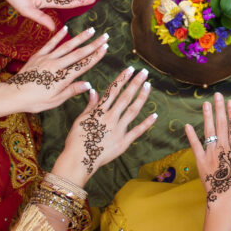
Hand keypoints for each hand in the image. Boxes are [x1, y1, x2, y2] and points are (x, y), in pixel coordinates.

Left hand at [6, 26, 107, 112]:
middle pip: (78, 53)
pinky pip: (50, 43)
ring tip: (91, 30)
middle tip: (105, 36)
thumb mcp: (55, 101)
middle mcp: (56, 65)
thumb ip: (72, 91)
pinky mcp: (38, 56)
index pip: (83, 65)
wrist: (12, 95)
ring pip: (67, 46)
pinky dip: (59, 35)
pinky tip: (66, 28)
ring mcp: (47, 59)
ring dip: (80, 37)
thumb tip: (88, 84)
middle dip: (93, 44)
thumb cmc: (34, 101)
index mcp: (61, 78)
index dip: (96, 56)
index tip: (105, 48)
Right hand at [53, 66, 156, 186]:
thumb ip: (90, 105)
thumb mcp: (80, 119)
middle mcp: (111, 118)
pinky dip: (146, 123)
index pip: (113, 90)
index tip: (130, 69)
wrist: (78, 161)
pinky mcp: (123, 142)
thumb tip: (93, 90)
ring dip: (142, 97)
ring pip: (133, 110)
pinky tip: (154, 115)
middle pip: (126, 96)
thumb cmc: (76, 140)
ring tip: (148, 85)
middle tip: (144, 72)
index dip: (122, 78)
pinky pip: (137, 131)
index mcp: (99, 111)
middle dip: (135, 83)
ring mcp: (118, 130)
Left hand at [185, 92, 230, 209]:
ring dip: (207, 117)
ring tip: (206, 104)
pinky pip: (195, 146)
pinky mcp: (200, 161)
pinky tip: (187, 126)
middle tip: (218, 95)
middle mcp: (223, 148)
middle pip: (221, 125)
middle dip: (220, 108)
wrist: (225, 201)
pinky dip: (191, 136)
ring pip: (209, 131)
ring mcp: (210, 153)